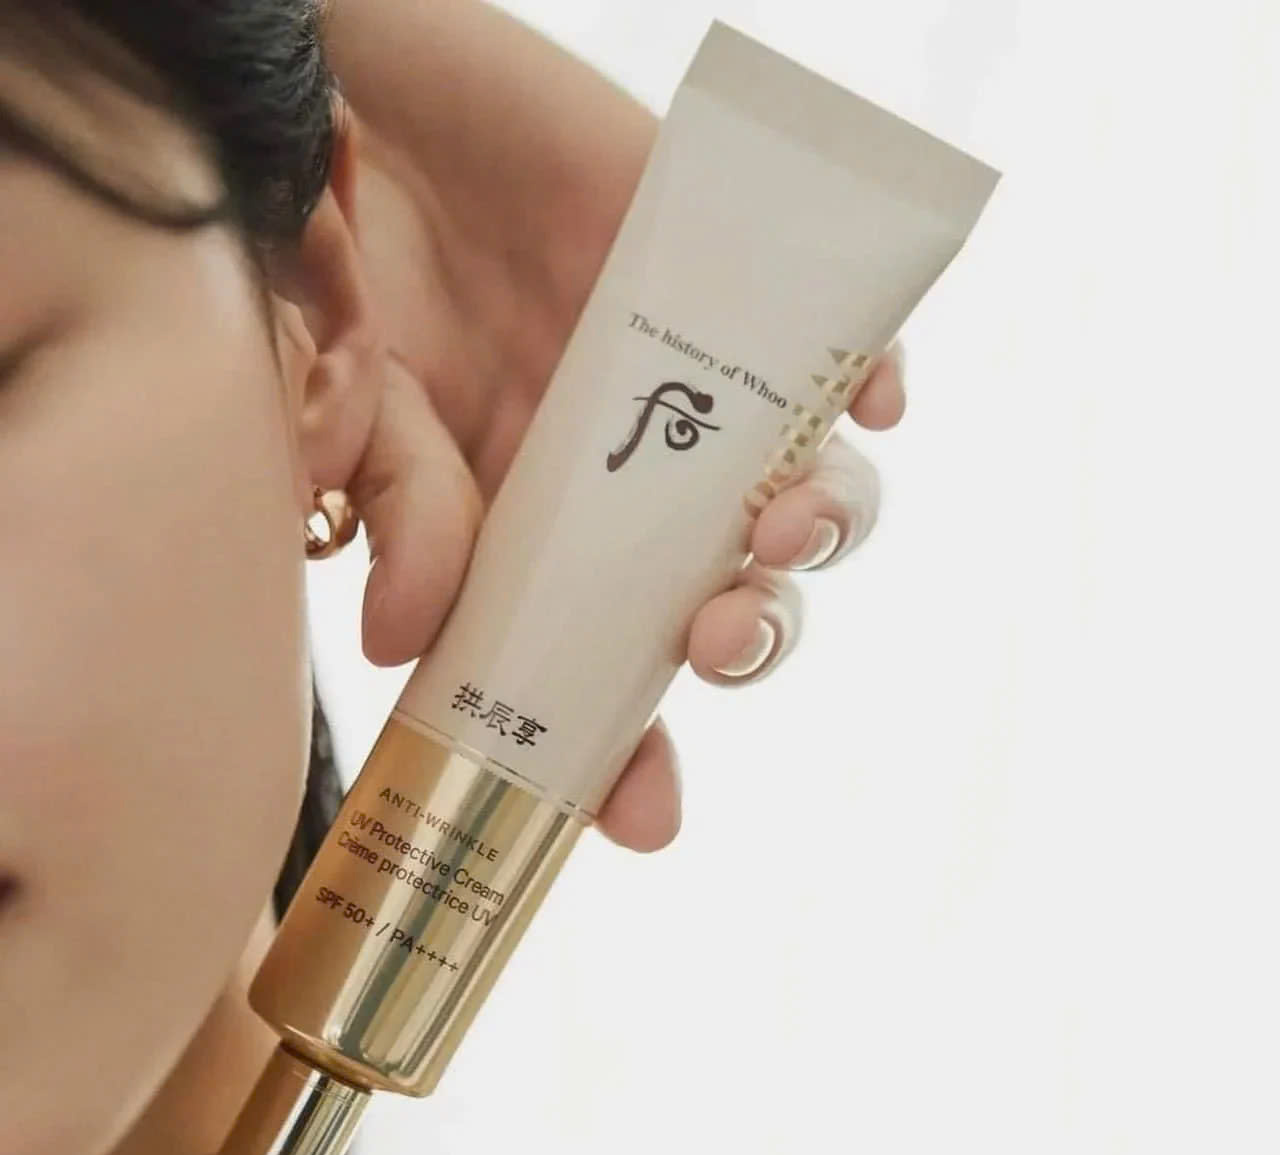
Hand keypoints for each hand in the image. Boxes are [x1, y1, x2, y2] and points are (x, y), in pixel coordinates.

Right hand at [325, 1, 907, 851]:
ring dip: (816, 532)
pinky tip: (871, 403)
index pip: (601, 673)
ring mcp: (693, 394)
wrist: (375, 100)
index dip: (625, 757)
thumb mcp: (357, 396)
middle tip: (710, 643)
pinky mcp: (738, 290)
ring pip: (801, 497)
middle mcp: (633, 486)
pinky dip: (870, 388)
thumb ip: (399, 509)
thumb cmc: (352, 259)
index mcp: (542, 539)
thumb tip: (402, 637)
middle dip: (744, 642)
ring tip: (778, 524)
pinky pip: (842, 358)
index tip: (639, 821)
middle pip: (727, 597)